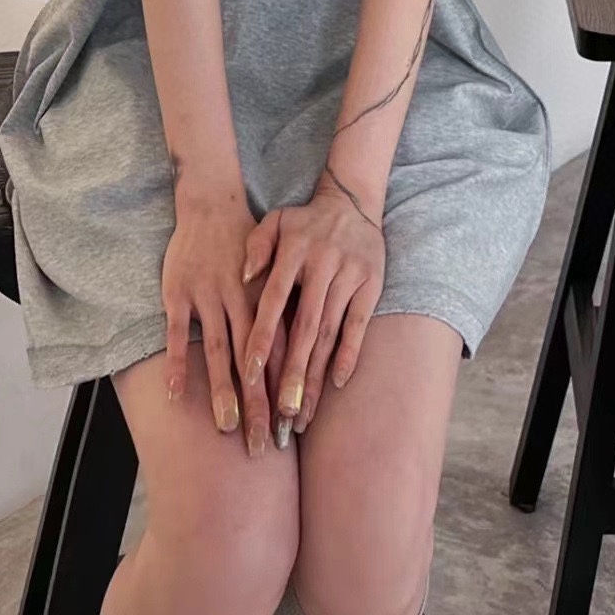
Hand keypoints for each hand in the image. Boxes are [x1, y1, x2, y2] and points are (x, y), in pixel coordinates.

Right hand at [161, 187, 287, 443]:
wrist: (213, 198)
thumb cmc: (248, 239)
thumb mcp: (279, 265)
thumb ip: (288, 304)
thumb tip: (306, 349)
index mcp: (268, 297)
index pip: (282, 352)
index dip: (285, 390)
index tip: (291, 426)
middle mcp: (241, 300)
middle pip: (254, 362)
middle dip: (259, 404)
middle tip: (263, 445)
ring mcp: (209, 297)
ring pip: (219, 352)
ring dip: (224, 391)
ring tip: (227, 428)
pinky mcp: (180, 293)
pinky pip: (178, 334)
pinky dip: (179, 363)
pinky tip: (177, 395)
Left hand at [239, 170, 385, 441]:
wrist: (352, 201)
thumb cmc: (304, 221)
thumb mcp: (275, 221)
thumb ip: (256, 245)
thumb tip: (243, 277)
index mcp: (294, 250)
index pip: (273, 300)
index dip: (262, 338)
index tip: (249, 375)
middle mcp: (322, 263)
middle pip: (305, 326)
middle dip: (292, 373)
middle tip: (280, 413)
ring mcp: (350, 274)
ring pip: (330, 332)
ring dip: (316, 374)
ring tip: (302, 412)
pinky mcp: (371, 283)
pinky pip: (359, 324)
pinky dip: (349, 353)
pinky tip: (336, 383)